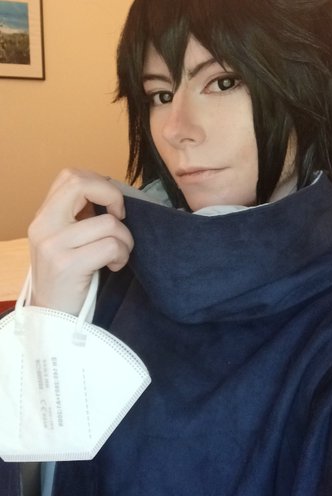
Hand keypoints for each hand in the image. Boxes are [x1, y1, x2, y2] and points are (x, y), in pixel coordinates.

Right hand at [28, 169, 133, 314]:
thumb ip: (78, 216)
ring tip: (117, 254)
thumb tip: (110, 195)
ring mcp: (53, 246)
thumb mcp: (65, 240)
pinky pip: (111, 246)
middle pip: (81, 184)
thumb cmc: (69, 278)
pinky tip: (114, 266)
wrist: (53, 319)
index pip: (70, 175)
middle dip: (113, 196)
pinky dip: (122, 255)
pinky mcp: (68, 266)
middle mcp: (43, 227)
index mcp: (43, 217)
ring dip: (124, 239)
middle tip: (120, 219)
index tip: (111, 206)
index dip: (99, 183)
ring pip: (108, 222)